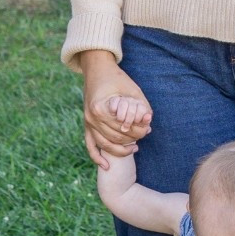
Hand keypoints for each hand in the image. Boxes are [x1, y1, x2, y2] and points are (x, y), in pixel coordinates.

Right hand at [80, 50, 152, 169]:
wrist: (97, 69)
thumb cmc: (117, 78)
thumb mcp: (132, 89)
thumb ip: (141, 107)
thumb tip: (148, 123)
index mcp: (102, 107)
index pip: (123, 127)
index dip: (138, 130)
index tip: (147, 128)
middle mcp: (92, 117)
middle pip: (115, 137)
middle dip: (133, 139)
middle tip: (144, 135)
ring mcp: (87, 122)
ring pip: (105, 144)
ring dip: (120, 149)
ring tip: (134, 148)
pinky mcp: (86, 124)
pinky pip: (90, 145)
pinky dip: (97, 157)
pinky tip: (106, 166)